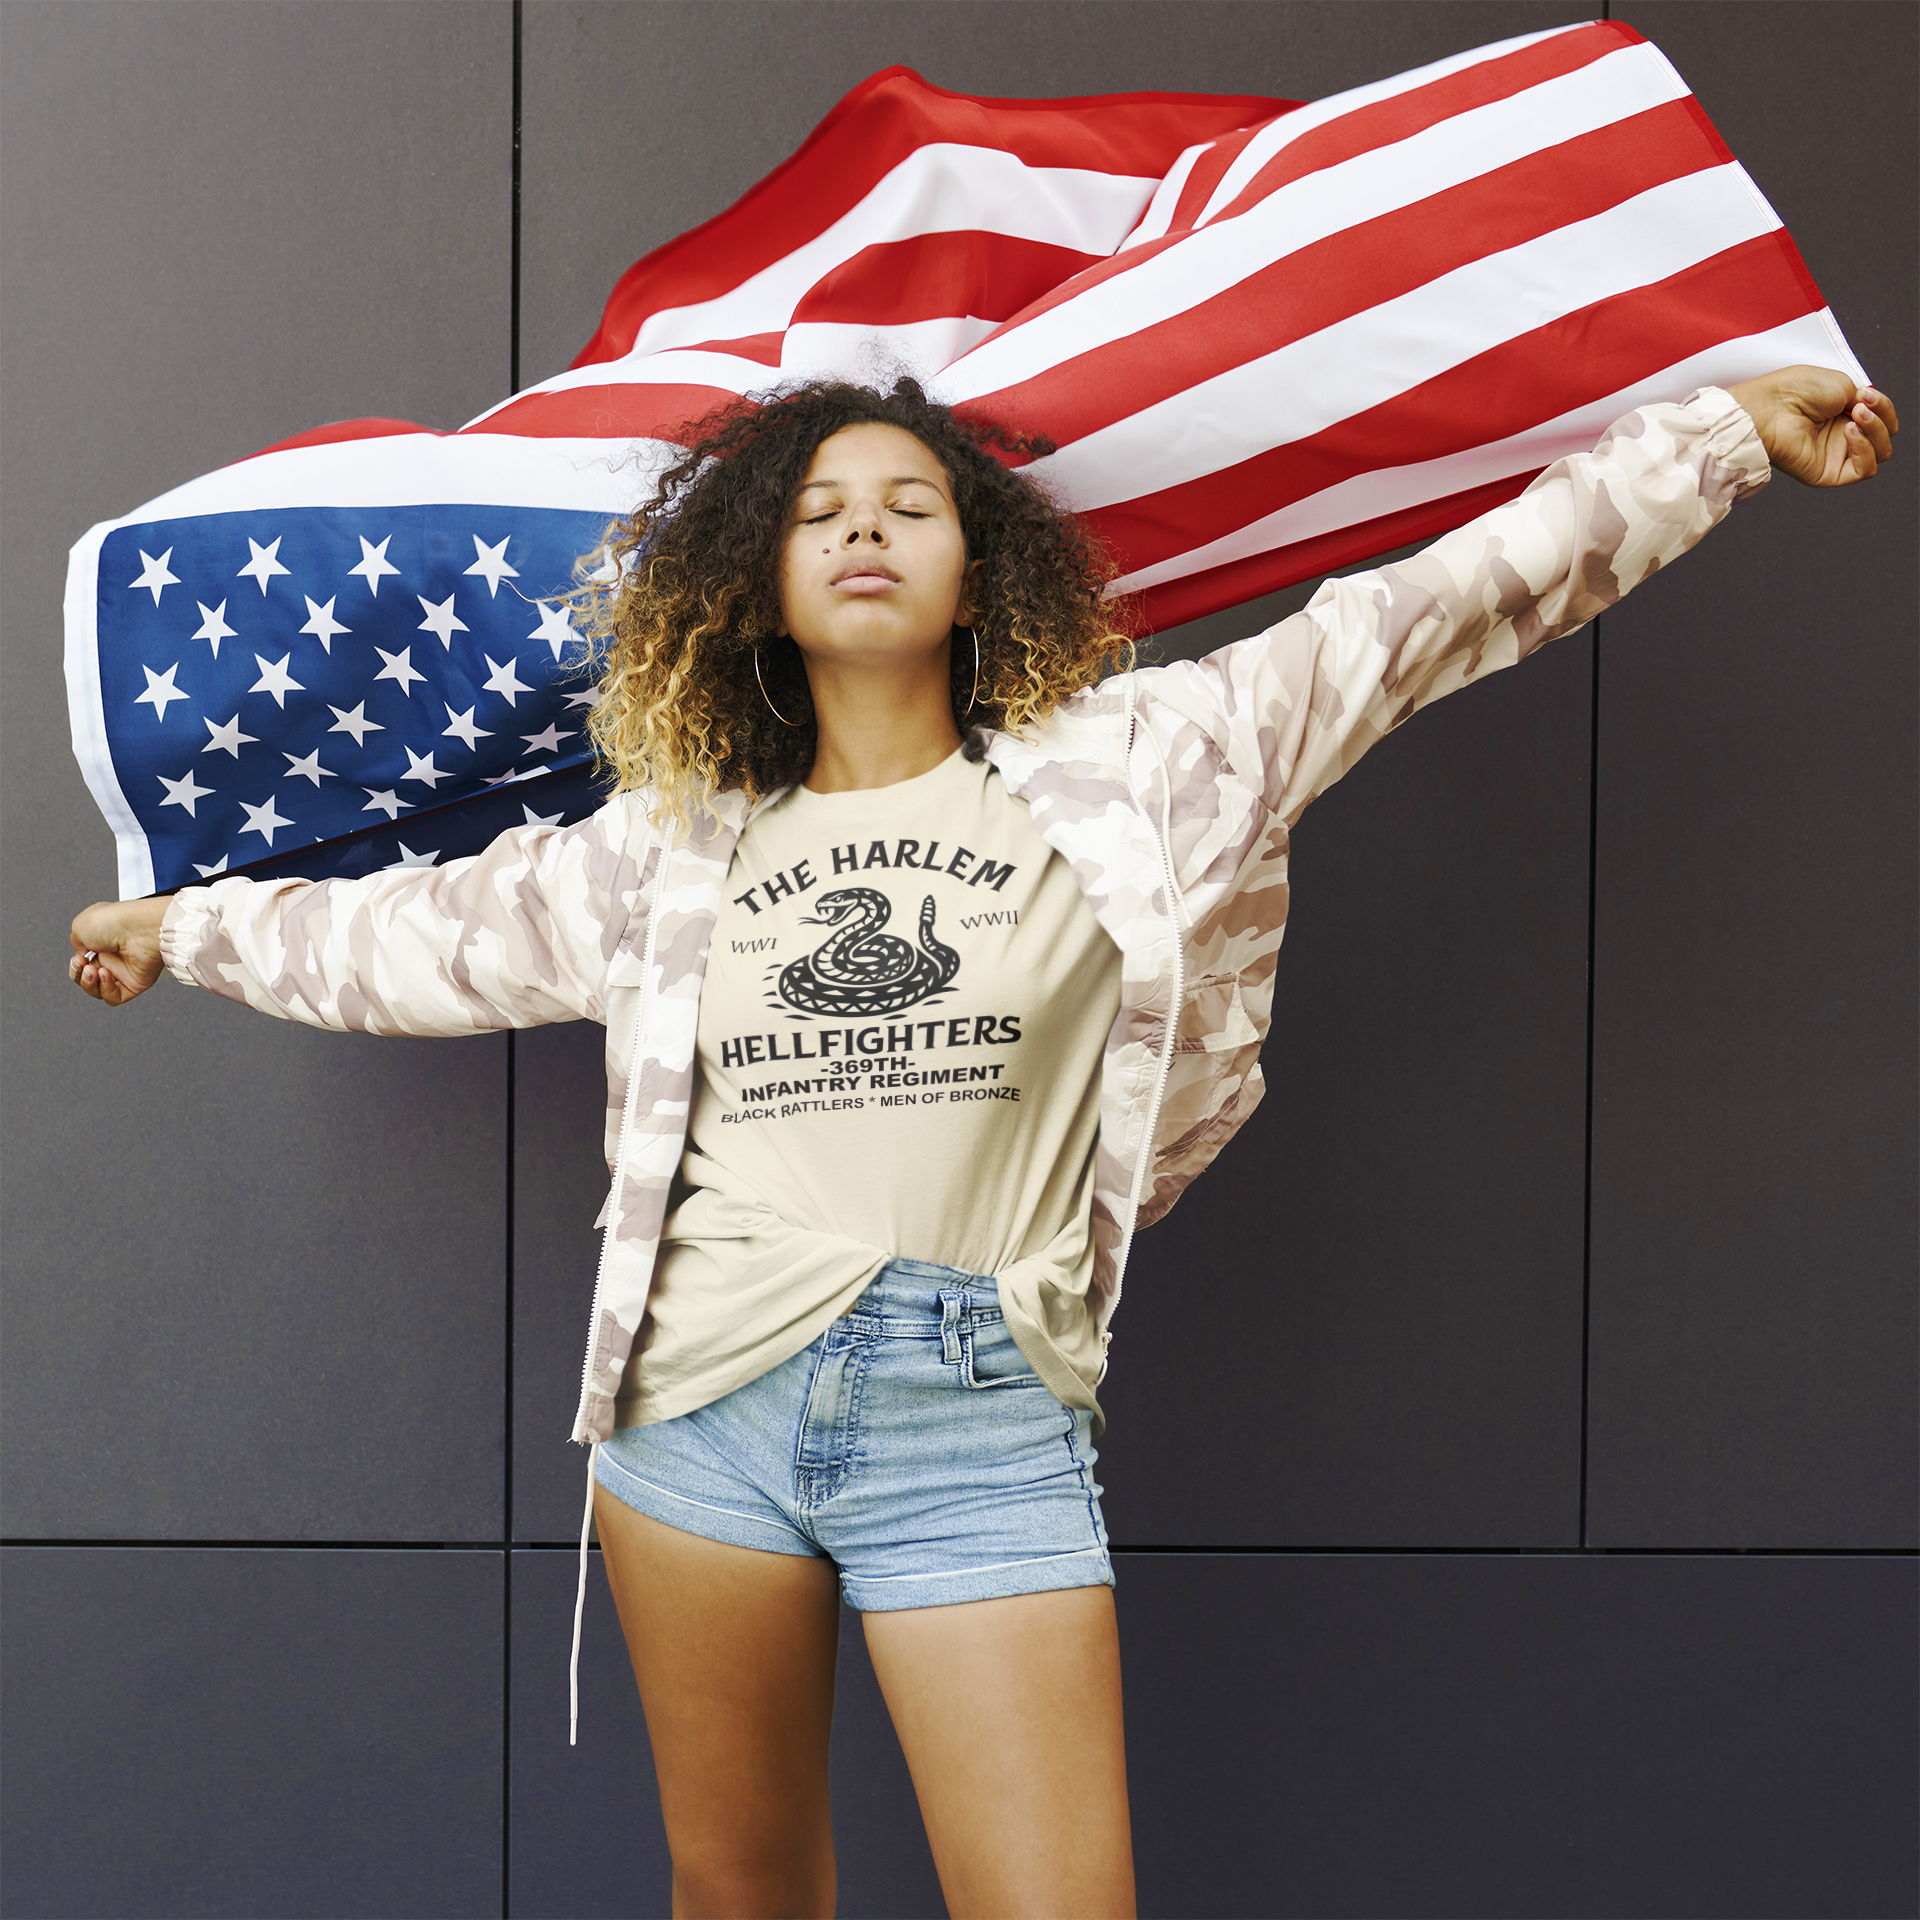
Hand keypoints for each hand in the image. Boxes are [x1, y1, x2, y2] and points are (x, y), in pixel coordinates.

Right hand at [69, 897, 169, 1005]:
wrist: (137, 927)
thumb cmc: (113, 921)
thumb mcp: (80, 926)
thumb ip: (76, 943)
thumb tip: (81, 956)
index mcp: (101, 943)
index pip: (83, 965)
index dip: (76, 967)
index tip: (78, 960)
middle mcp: (113, 957)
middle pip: (89, 979)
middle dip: (80, 976)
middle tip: (84, 965)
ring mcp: (125, 971)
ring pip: (99, 991)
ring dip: (90, 984)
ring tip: (95, 970)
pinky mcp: (136, 983)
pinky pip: (115, 997)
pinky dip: (106, 990)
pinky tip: (107, 975)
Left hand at [1725, 366, 1896, 486]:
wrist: (1771, 407)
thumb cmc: (1795, 391)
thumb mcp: (1842, 384)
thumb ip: (1866, 400)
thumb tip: (1873, 410)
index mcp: (1843, 413)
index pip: (1880, 418)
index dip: (1883, 407)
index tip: (1867, 395)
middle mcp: (1839, 435)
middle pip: (1883, 436)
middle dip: (1880, 418)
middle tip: (1861, 406)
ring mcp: (1834, 455)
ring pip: (1879, 453)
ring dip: (1875, 432)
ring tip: (1856, 417)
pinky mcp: (1827, 473)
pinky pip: (1863, 470)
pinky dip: (1865, 450)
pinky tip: (1849, 433)